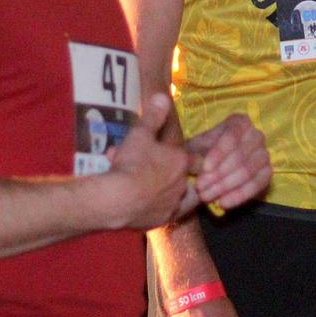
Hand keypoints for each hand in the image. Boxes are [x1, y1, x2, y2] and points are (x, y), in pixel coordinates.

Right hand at [106, 93, 189, 229]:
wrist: (117, 198)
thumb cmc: (131, 163)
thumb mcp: (140, 133)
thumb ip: (153, 116)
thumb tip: (163, 96)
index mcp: (181, 162)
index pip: (199, 160)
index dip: (197, 159)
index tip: (194, 160)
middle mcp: (182, 185)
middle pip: (191, 181)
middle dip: (180, 178)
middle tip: (168, 174)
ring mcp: (173, 205)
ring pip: (182, 200)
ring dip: (175, 195)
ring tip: (163, 191)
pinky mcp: (161, 221)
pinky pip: (166, 214)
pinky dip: (160, 209)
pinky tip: (149, 207)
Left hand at [184, 115, 268, 214]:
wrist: (209, 167)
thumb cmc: (201, 153)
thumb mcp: (193, 149)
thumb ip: (194, 155)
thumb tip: (196, 164)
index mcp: (239, 122)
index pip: (231, 136)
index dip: (219, 153)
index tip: (205, 169)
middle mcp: (255, 135)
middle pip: (240, 156)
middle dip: (218, 175)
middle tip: (200, 188)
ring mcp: (264, 154)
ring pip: (248, 172)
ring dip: (225, 186)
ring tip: (206, 197)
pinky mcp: (267, 173)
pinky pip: (257, 185)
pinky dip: (239, 196)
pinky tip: (222, 203)